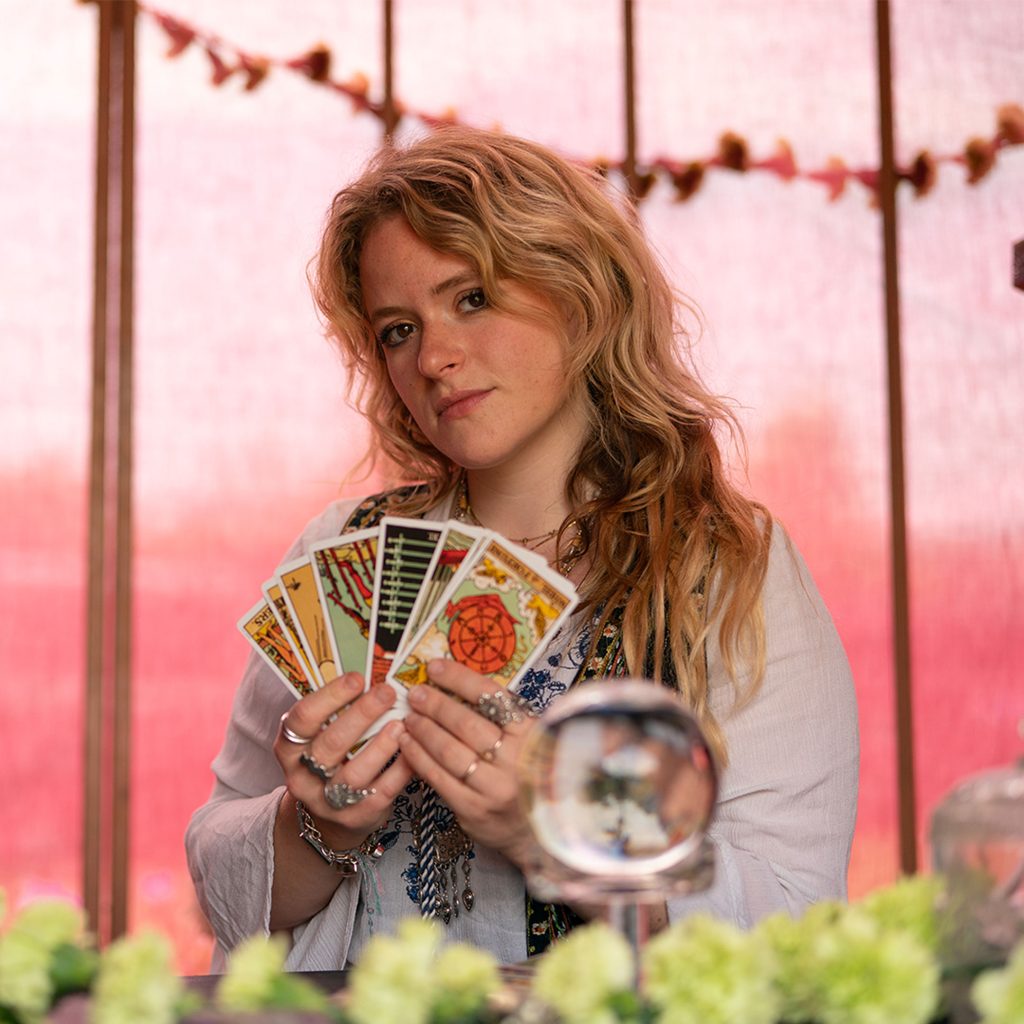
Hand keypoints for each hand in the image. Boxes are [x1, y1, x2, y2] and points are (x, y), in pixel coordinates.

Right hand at [274, 673, 413, 847]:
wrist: (328, 817)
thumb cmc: (331, 759)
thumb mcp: (321, 734)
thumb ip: (338, 709)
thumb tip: (373, 669)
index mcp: (289, 747)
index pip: (302, 719)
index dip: (330, 696)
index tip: (358, 678)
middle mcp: (302, 776)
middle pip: (330, 745)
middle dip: (361, 715)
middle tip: (387, 692)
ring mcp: (327, 802)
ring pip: (354, 773)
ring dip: (381, 745)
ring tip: (402, 722)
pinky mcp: (355, 818)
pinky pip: (380, 793)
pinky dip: (399, 770)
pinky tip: (413, 750)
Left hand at [397, 659, 537, 867]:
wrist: (538, 831)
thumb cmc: (528, 775)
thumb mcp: (528, 740)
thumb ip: (501, 716)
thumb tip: (456, 684)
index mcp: (532, 734)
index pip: (492, 697)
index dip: (460, 679)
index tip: (435, 667)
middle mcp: (516, 760)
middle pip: (467, 724)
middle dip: (435, 705)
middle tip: (415, 693)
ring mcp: (495, 788)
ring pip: (449, 751)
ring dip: (423, 730)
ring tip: (409, 717)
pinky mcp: (474, 810)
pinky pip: (439, 778)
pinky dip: (419, 758)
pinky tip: (407, 744)